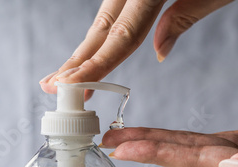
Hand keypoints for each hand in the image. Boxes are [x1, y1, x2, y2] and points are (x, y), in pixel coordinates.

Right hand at [39, 0, 232, 94]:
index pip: (121, 35)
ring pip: (104, 16)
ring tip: (66, 74)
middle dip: (78, 60)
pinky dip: (104, 30)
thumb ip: (184, 17)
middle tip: (53, 87)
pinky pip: (115, 6)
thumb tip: (158, 53)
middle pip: (101, 27)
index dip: (95, 65)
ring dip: (86, 47)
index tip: (73, 87)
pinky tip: (93, 46)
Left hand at [101, 105, 237, 166]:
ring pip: (204, 149)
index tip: (121, 146)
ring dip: (167, 143)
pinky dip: (198, 139)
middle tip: (111, 140)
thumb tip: (234, 166)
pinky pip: (225, 141)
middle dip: (149, 149)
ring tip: (134, 138)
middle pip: (192, 158)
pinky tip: (184, 139)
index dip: (159, 153)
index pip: (200, 162)